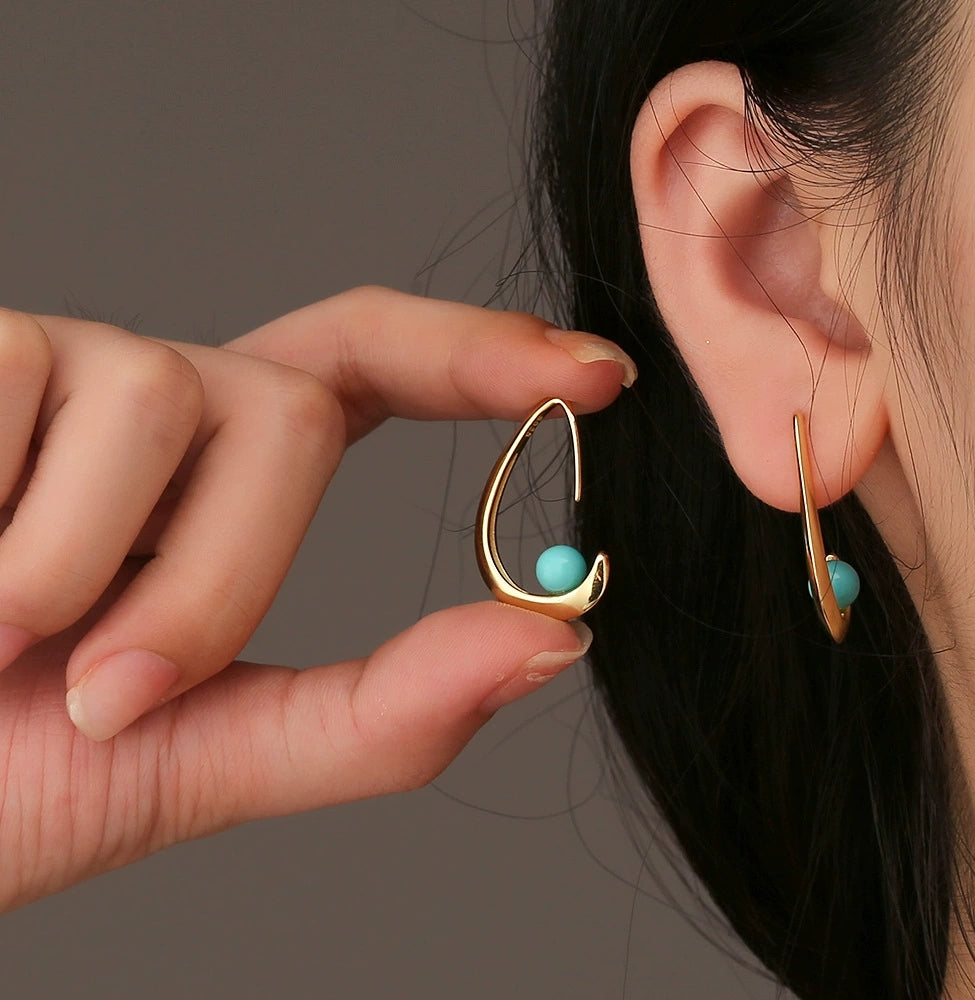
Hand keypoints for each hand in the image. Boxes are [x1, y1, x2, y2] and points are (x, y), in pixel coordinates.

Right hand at [0, 286, 635, 911]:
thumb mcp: (204, 754)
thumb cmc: (5, 767)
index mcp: (219, 475)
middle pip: (284, 404)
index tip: (595, 372)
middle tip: (106, 693)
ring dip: (74, 567)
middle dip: (217, 571)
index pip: (372, 364)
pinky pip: (17, 387)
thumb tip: (554, 642)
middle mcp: (152, 396)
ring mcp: (56, 359)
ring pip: (153, 401)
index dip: (484, 355)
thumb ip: (381, 712)